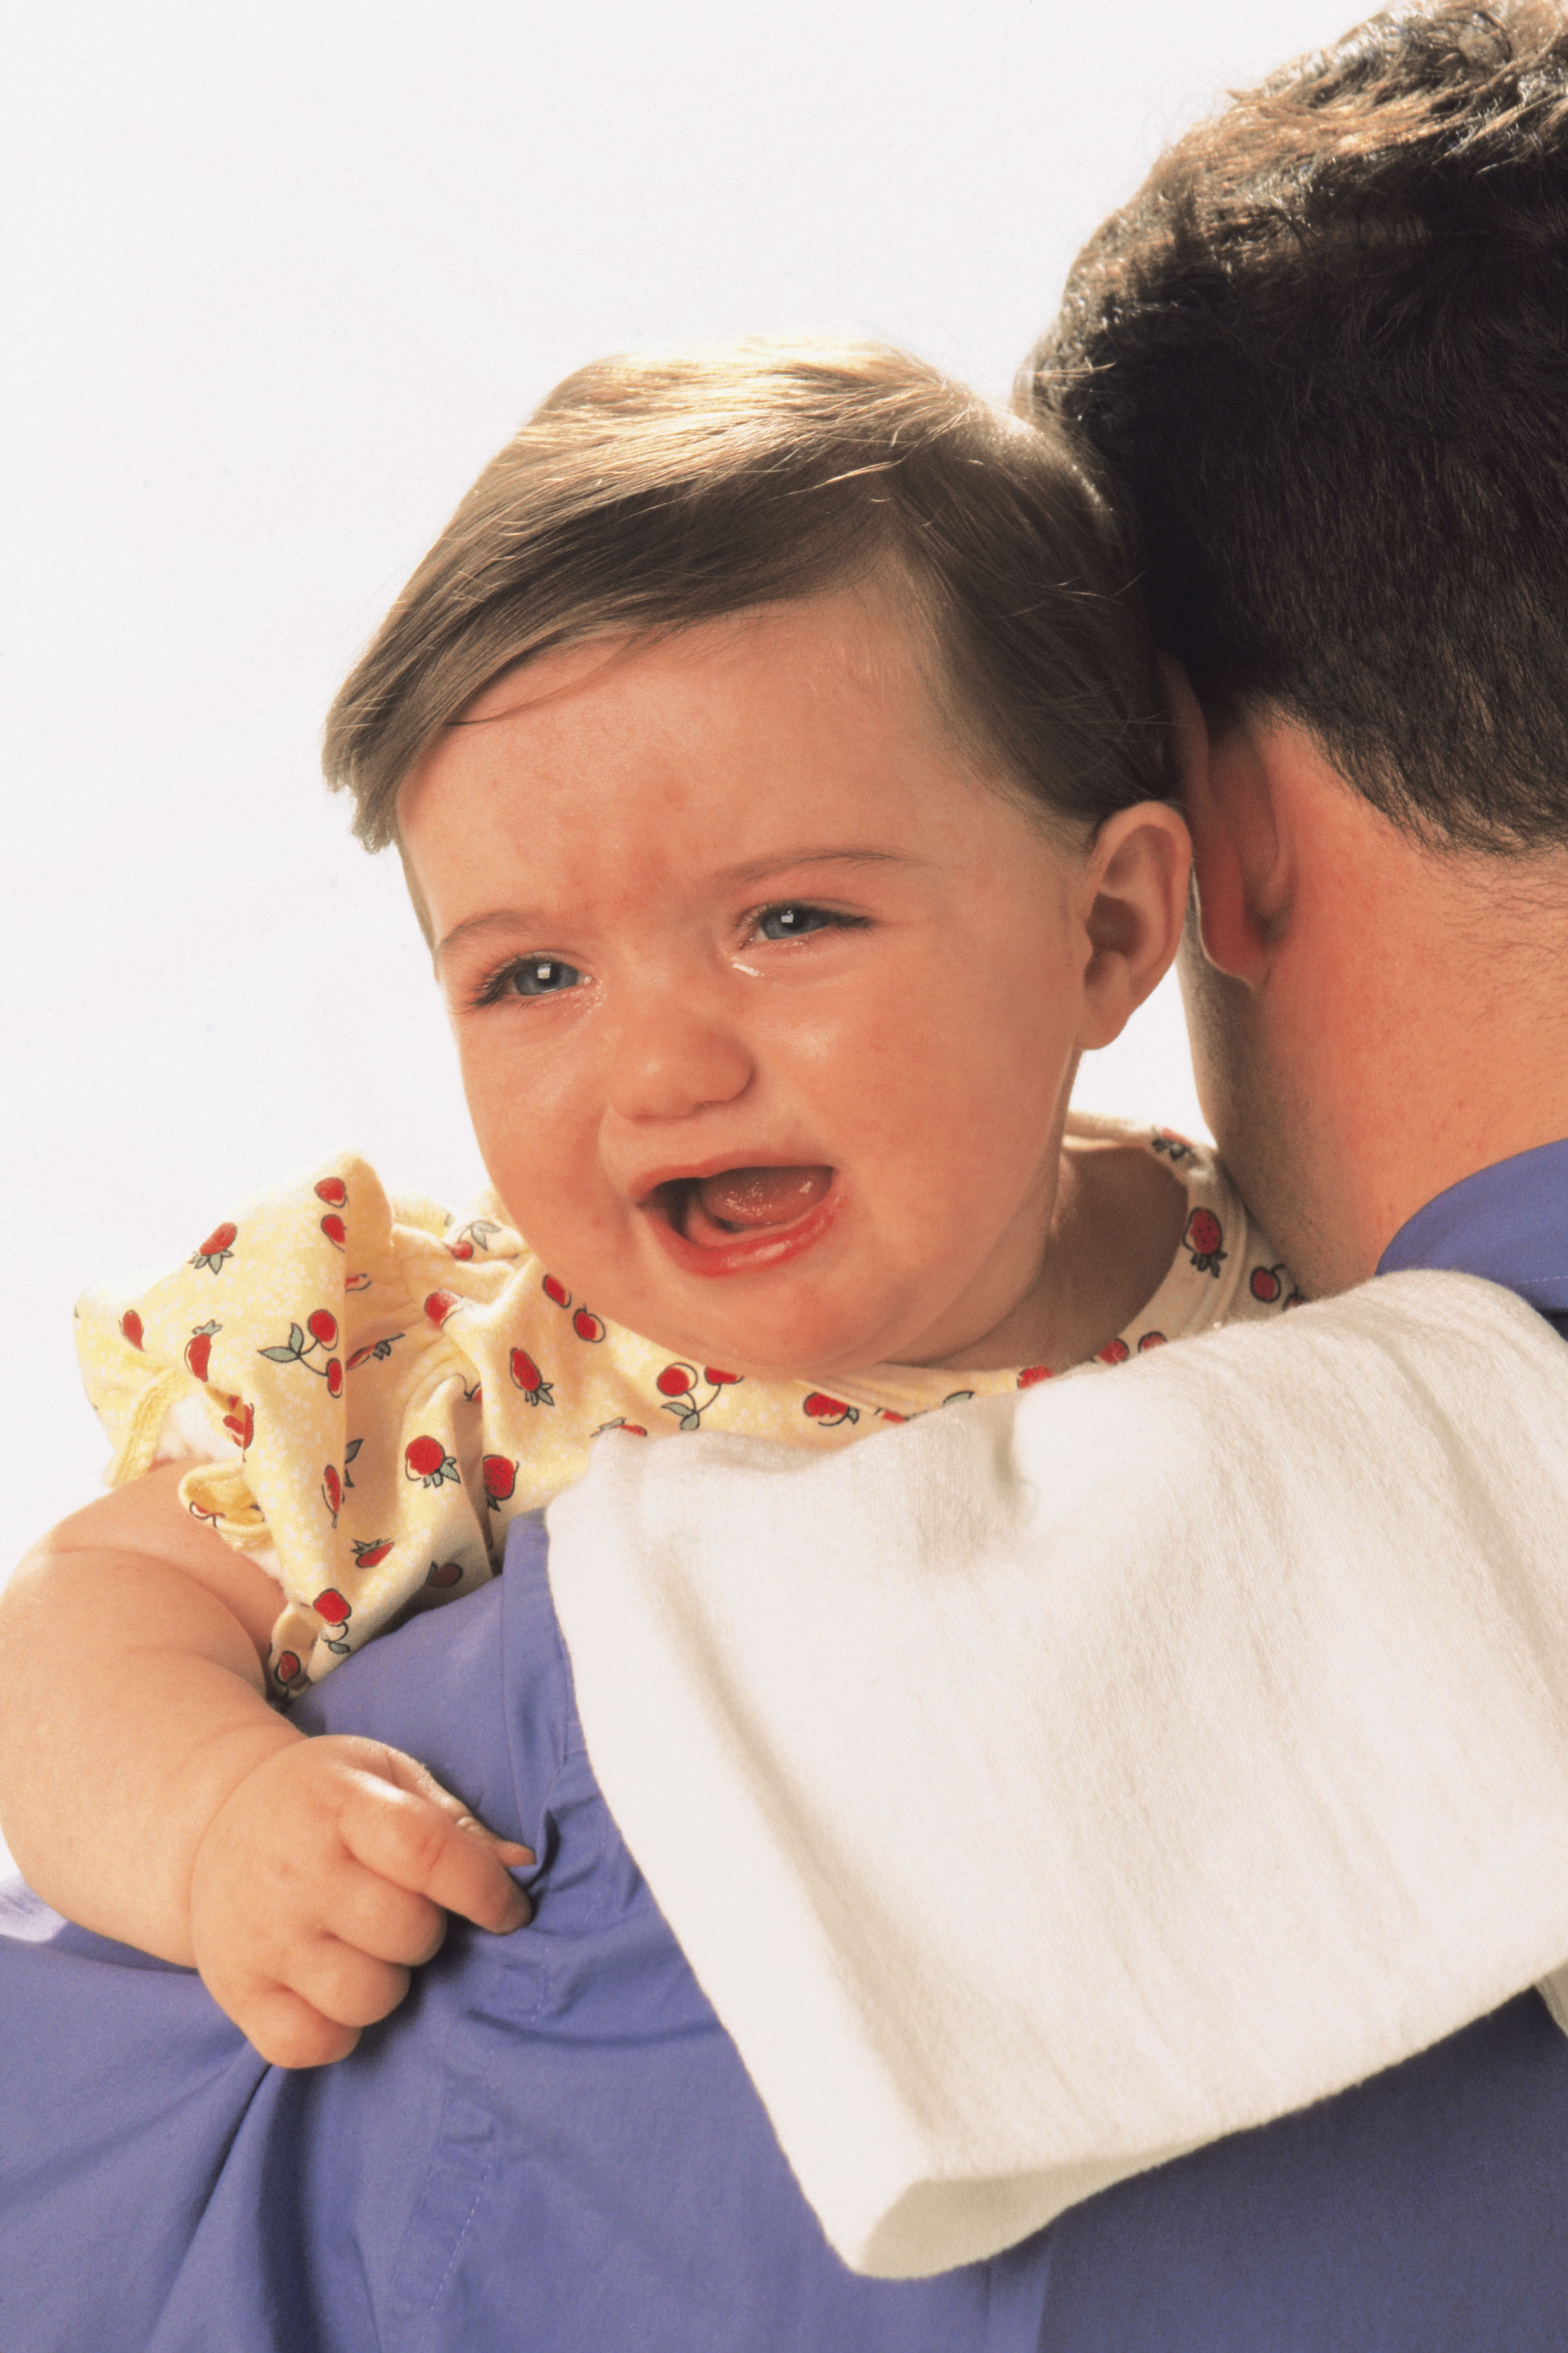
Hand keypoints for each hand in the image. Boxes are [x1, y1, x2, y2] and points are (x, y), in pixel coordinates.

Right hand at [188, 1734, 533, 2066]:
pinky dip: (337, 2032)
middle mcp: (295, 1871)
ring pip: (366, 1999)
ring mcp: (261, 1936)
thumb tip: (522, 1866)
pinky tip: (334, 1988)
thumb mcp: (388, 1779)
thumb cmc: (326, 1801)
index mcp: (342, 1805)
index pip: (427, 1853)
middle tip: (407, 1913)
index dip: (485, 1890)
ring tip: (369, 1948)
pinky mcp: (237, 1992)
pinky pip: (309, 2046)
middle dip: (429, 1931)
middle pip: (406, 1933)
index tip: (509, 1910)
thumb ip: (456, 1825)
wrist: (215, 1819)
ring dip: (389, 1983)